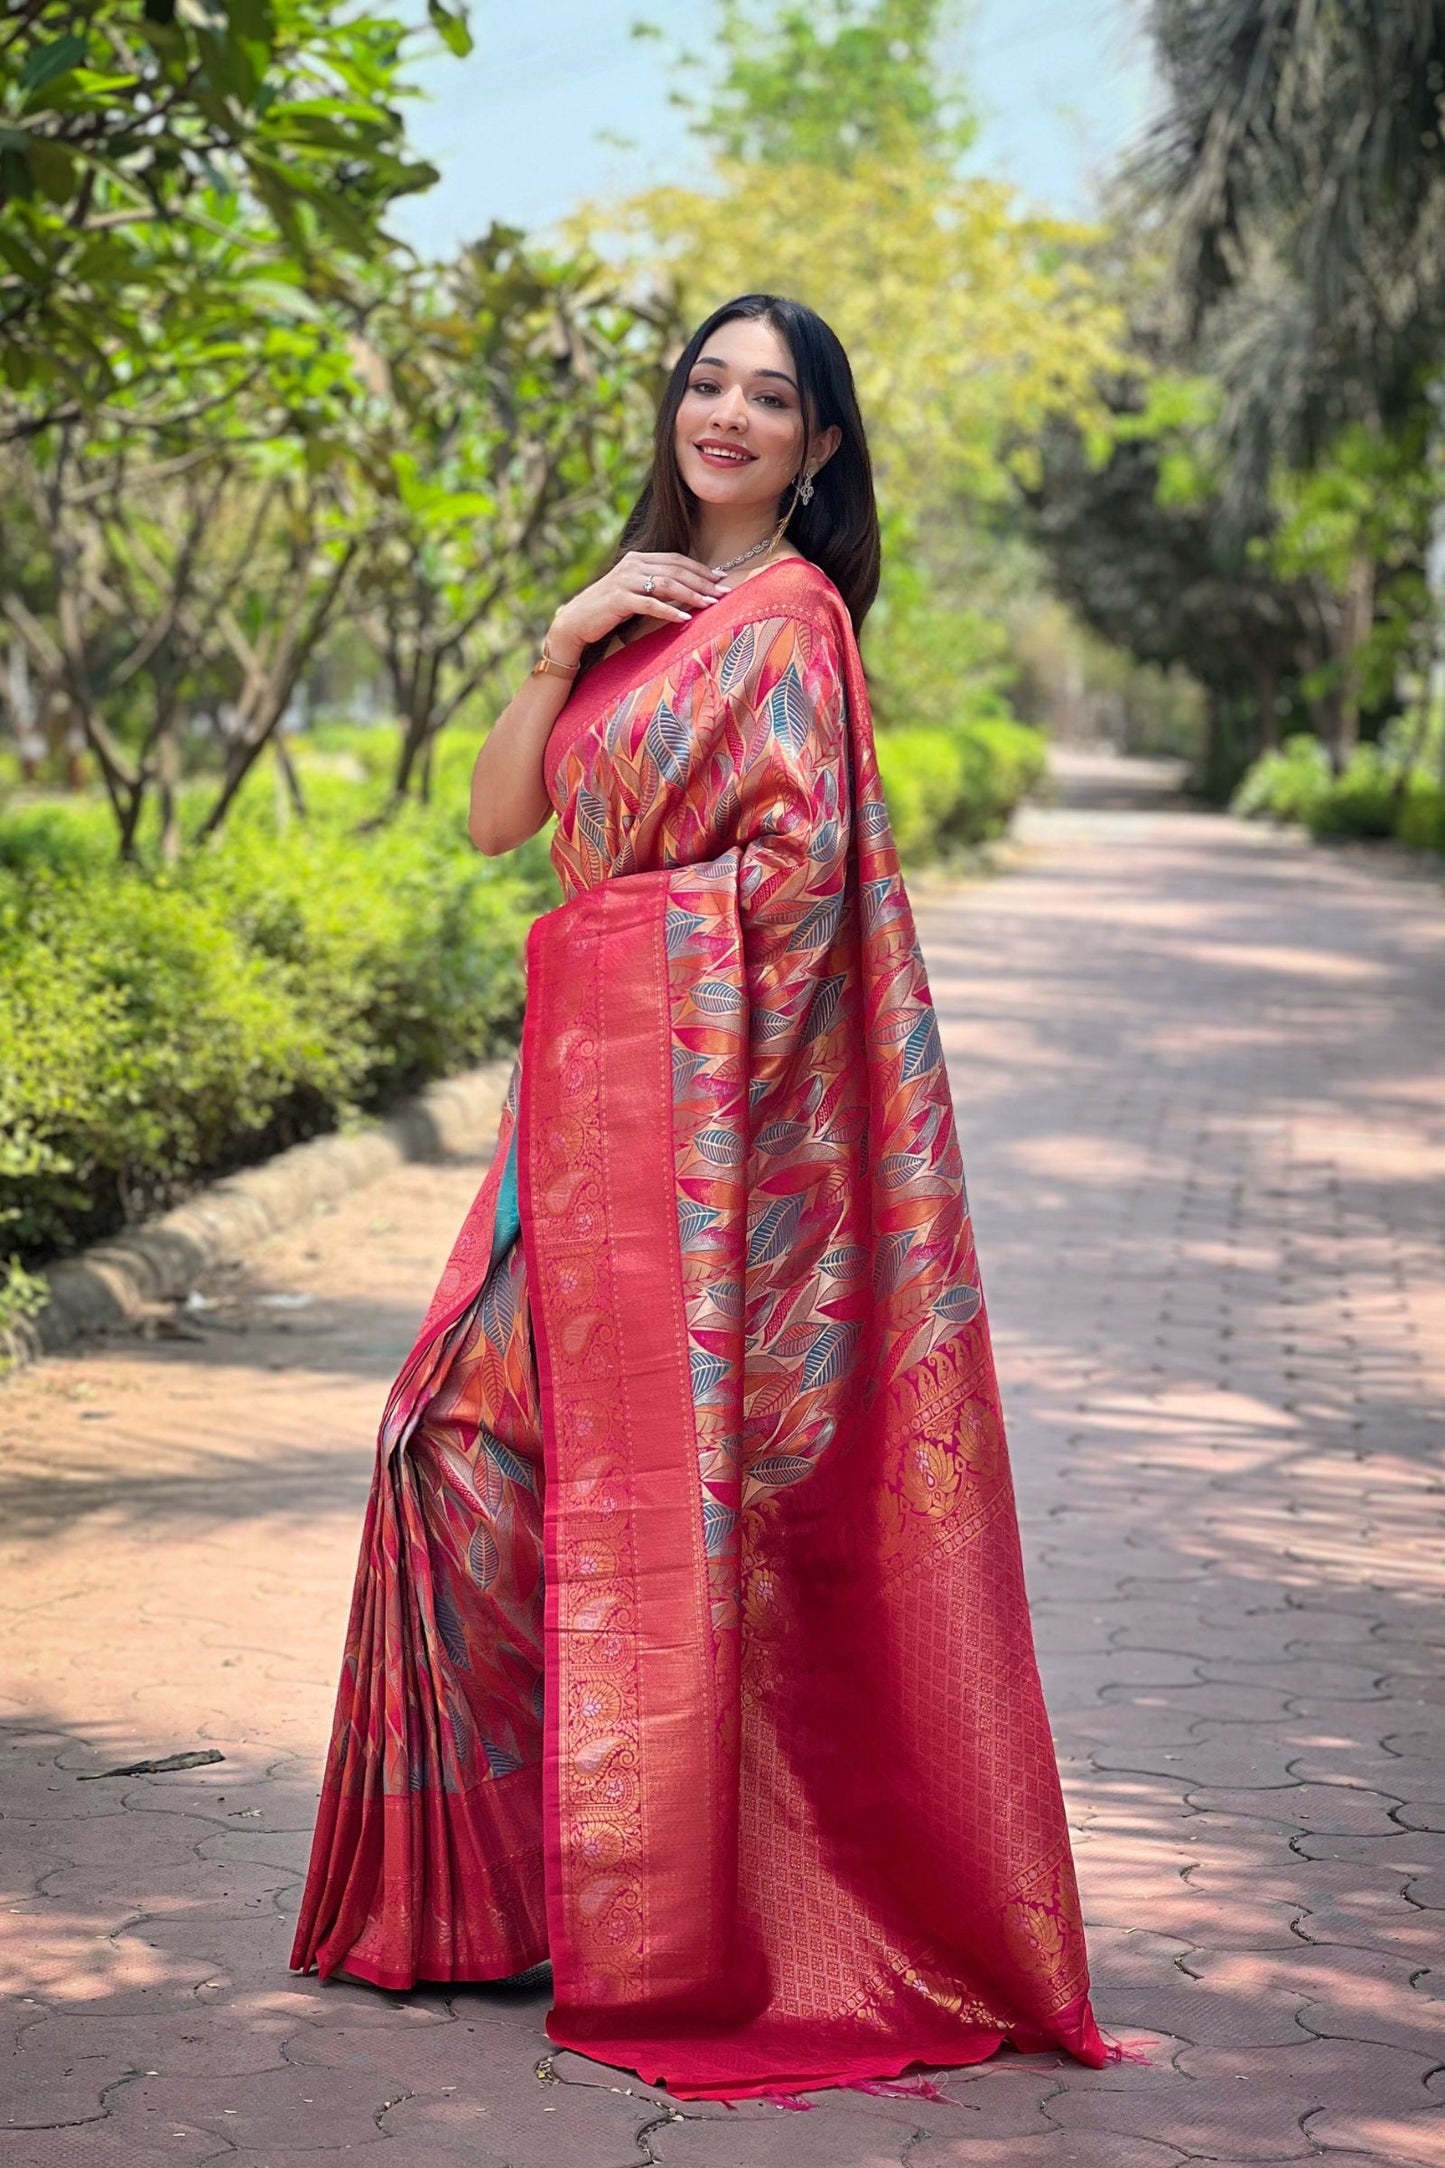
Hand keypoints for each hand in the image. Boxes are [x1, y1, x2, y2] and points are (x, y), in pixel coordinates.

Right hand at [548, 551, 727, 658]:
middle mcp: (632, 564)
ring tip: (710, 605)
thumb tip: (686, 591)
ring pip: (667, 584)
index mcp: (638, 559)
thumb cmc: (608, 610)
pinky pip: (650, 604)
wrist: (576, 622)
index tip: (721, 579)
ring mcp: (625, 580)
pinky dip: (669, 611)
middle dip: (702, 582)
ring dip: (692, 594)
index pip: (676, 560)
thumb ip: (655, 587)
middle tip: (724, 592)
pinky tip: (685, 618)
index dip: (700, 569)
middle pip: (676, 570)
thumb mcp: (634, 592)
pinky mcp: (619, 599)